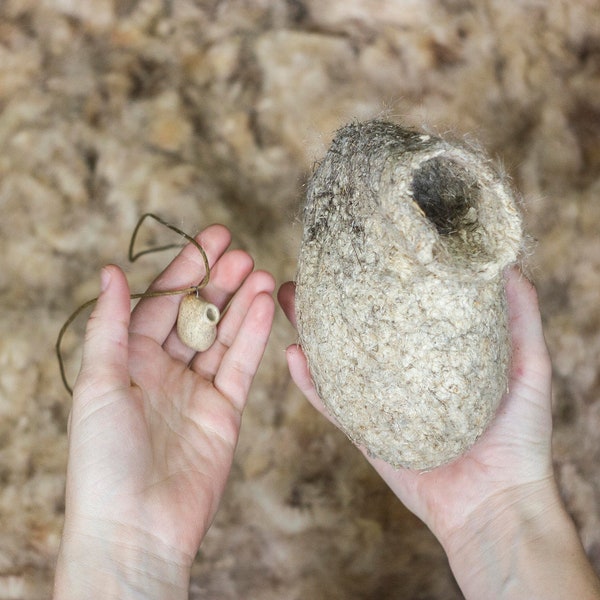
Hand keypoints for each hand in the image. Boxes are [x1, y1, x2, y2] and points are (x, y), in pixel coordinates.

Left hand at [55, 225, 274, 598]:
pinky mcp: (225, 410)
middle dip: (218, 282)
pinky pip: (241, 364)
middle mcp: (163, 371)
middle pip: (196, 315)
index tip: (213, 239)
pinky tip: (264, 305)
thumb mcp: (99, 384)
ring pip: (223, 336)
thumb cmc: (103, 459)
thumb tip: (112, 270)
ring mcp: (196, 390)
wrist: (136, 529)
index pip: (161, 302)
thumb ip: (109, 325)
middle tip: (242, 251)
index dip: (186, 269)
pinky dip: (253, 334)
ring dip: (241, 304)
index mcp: (128, 361)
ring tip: (261, 272)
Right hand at [279, 268, 599, 597]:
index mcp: (433, 357)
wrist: (498, 504)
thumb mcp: (528, 367)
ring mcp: (380, 404)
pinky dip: (310, 383)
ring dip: (308, 332)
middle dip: (328, 303)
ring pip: (335, 363)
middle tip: (305, 275)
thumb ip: (520, 320)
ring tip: (289, 301)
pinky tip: (294, 355)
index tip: (358, 253)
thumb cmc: (521, 438)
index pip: (397, 313)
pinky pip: (331, 405)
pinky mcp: (366, 433)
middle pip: (357, 333)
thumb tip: (508, 265)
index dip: (375, 284)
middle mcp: (401, 376)